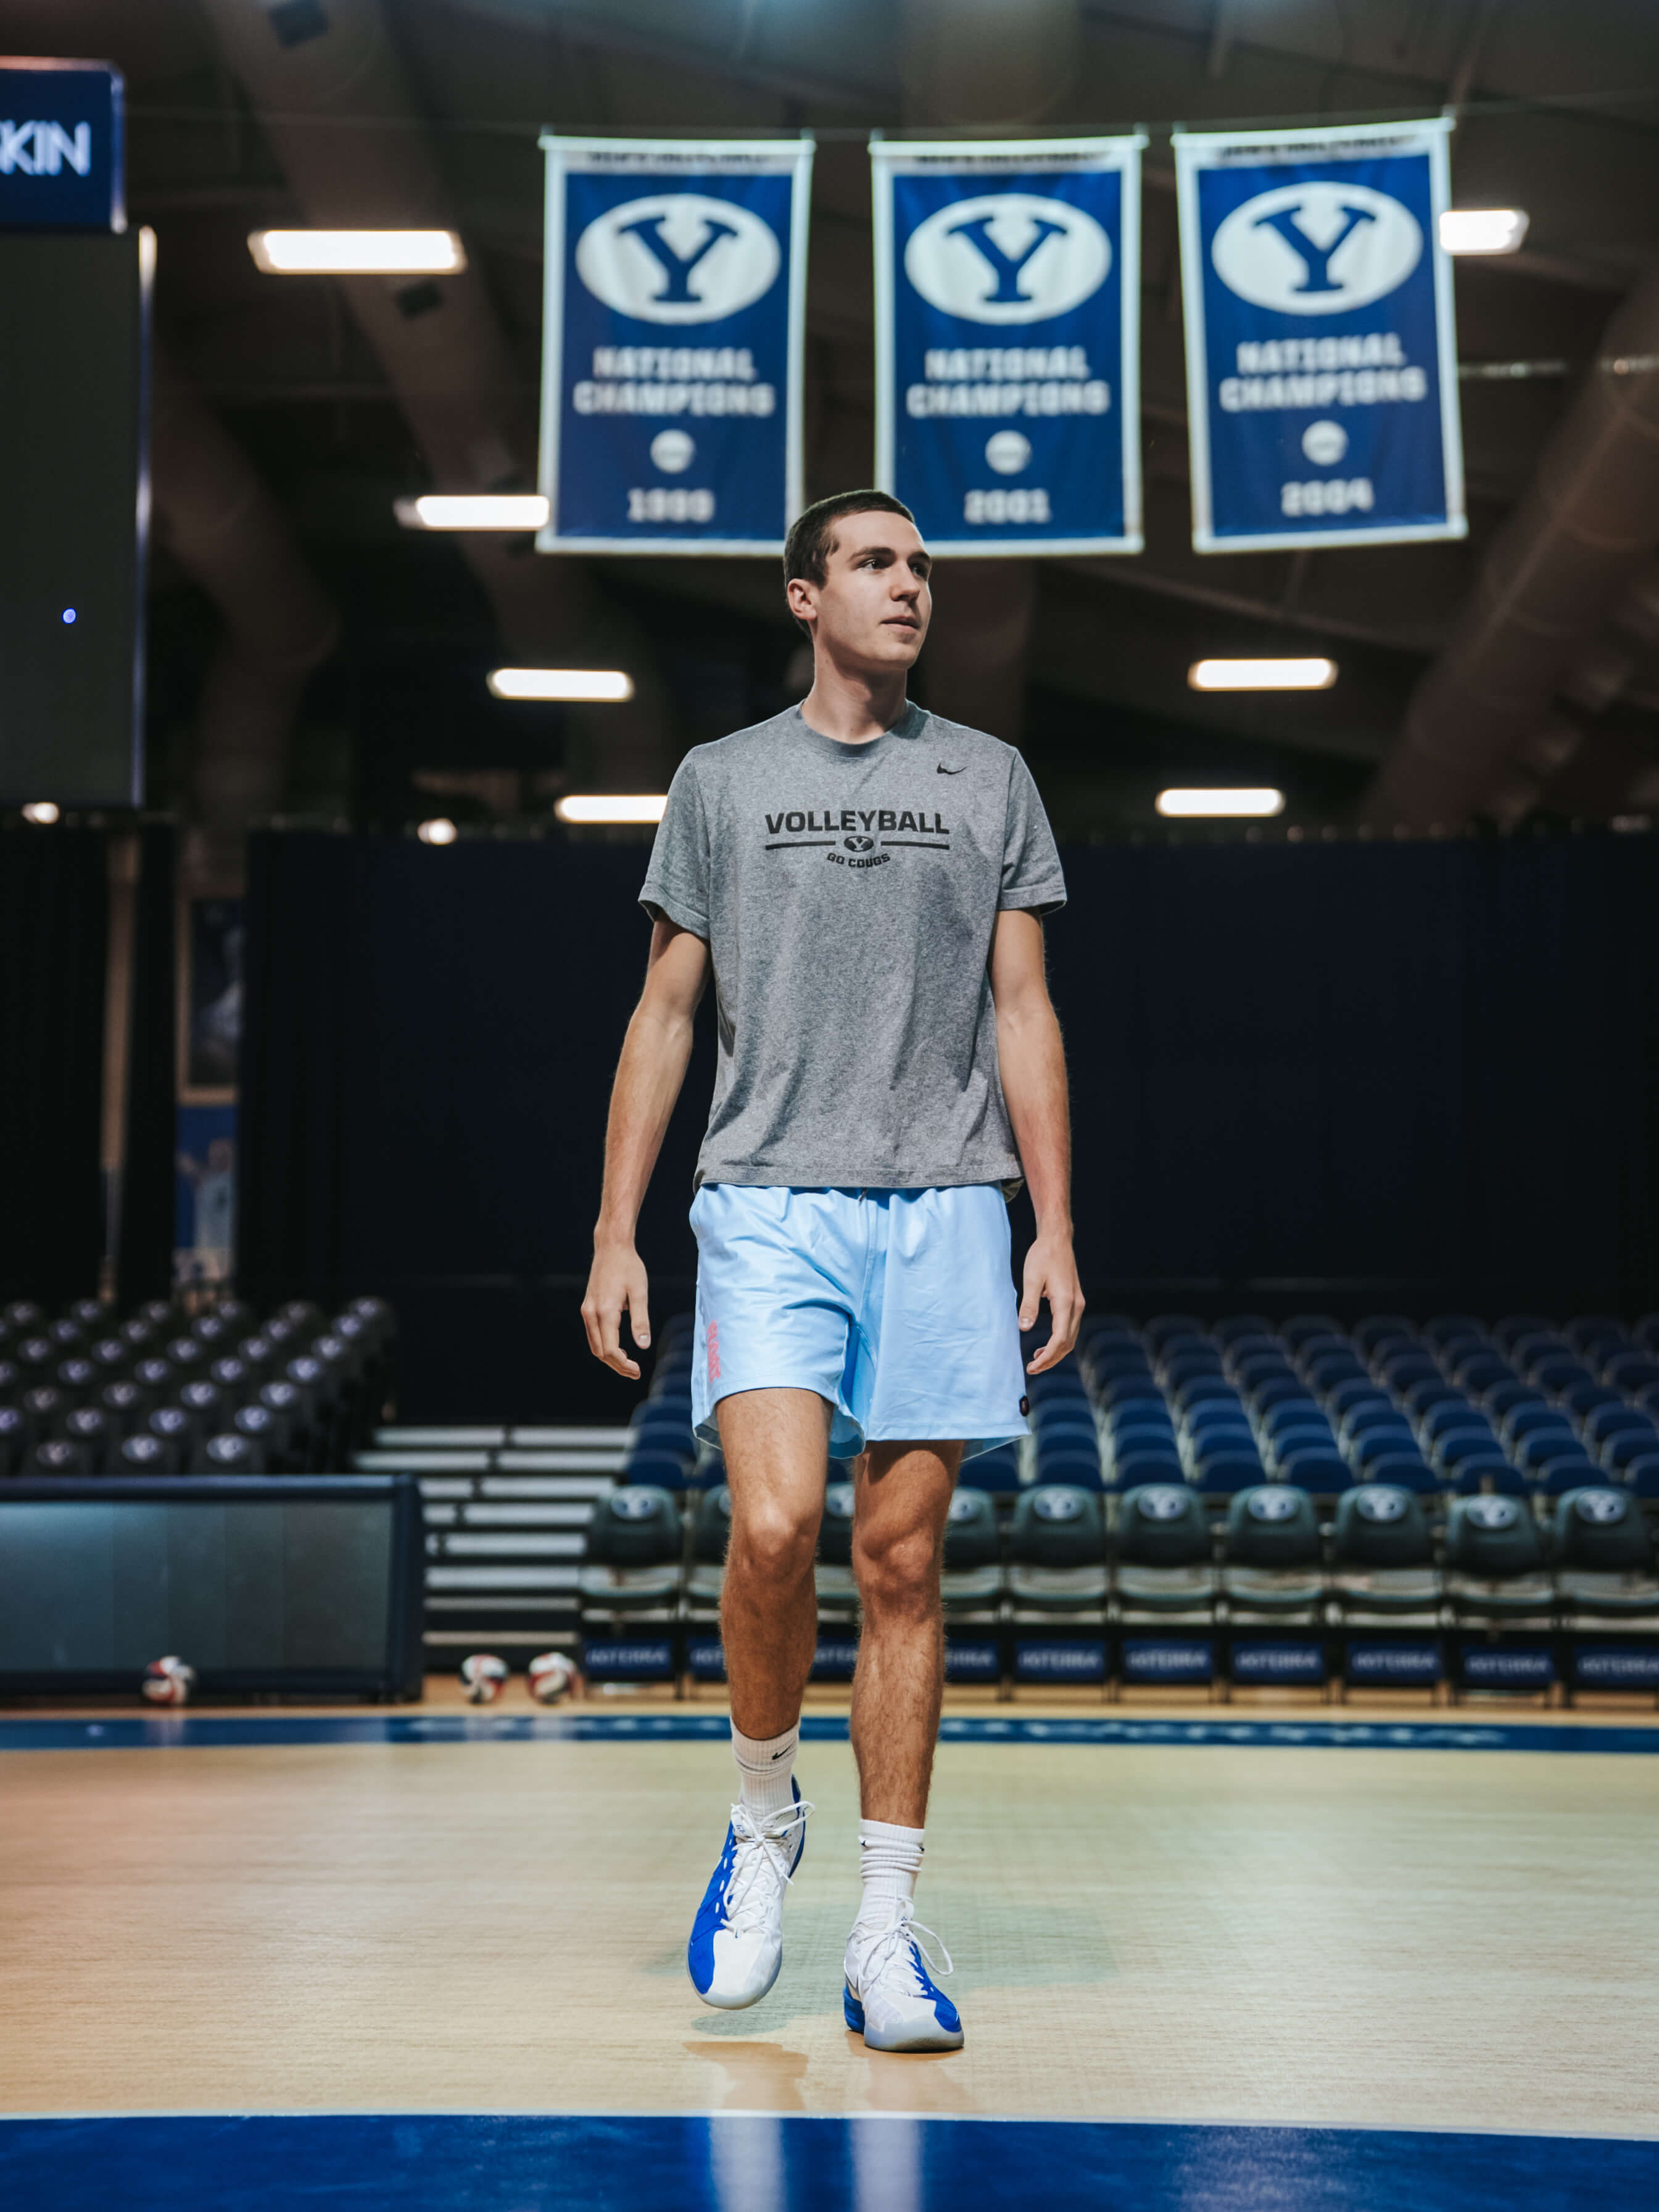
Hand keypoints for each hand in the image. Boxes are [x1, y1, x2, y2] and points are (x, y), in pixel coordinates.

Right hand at [581, 1236, 651, 1378]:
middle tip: (635, 1373)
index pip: (610, 1350)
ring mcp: (587, 1310)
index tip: (638, 1371)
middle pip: (600, 1352)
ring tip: (628, 1364)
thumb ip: (641, 1320)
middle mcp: (591, 1313)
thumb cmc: (628, 1267)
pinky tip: (619, 1348)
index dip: (623, 1365)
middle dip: (617, 1365)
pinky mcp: (587, 1306)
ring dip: (610, 1358)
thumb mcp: (639, 1292)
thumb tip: (643, 1346)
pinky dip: (604, 1346)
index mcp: (605, 1312)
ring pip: (595, 1345)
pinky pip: (593, 1334)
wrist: (611, 1247)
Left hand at [1019, 1230, 1083, 1373]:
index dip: (1047, 1357)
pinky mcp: (1075, 1301)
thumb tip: (1024, 1329)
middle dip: (1051, 1359)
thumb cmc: (1042, 1256)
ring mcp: (1078, 1304)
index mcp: (1066, 1302)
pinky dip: (1059, 1341)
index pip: (1059, 1339)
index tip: (1032, 1366)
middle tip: (1032, 1369)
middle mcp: (1076, 1306)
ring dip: (1056, 1352)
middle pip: (1067, 1343)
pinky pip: (1070, 1328)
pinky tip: (1045, 1345)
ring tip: (1037, 1360)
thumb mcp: (1031, 1279)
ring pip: (1070, 1337)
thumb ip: (1028, 1305)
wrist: (1057, 1239)